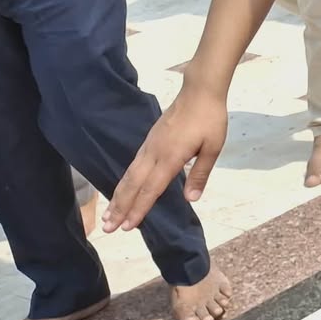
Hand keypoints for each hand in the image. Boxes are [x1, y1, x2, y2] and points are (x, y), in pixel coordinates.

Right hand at [102, 83, 228, 231]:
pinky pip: (133, 165)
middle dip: (120, 208)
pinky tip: (123, 189)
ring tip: (108, 215)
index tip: (128, 227)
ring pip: (129, 175)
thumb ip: (200, 173)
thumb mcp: (213, 147)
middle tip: (107, 228)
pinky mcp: (149, 140)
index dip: (139, 209)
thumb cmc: (210, 119)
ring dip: (118, 196)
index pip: (151, 189)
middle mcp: (154, 153)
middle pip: (133, 185)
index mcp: (170, 157)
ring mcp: (149, 146)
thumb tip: (191, 199)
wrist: (200, 91)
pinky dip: (124, 181)